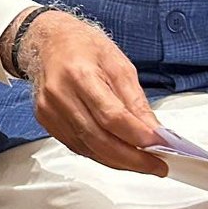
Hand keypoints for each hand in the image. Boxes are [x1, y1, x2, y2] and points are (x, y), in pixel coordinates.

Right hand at [13, 10, 165, 174]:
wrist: (48, 42)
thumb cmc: (84, 47)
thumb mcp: (118, 64)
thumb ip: (135, 100)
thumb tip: (152, 131)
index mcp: (79, 74)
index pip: (111, 116)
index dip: (137, 135)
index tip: (160, 146)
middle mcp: (60, 95)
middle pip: (99, 139)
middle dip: (132, 159)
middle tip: (157, 166)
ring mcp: (50, 112)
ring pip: (89, 148)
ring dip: (119, 161)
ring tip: (143, 163)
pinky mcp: (47, 122)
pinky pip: (78, 147)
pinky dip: (101, 154)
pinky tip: (119, 155)